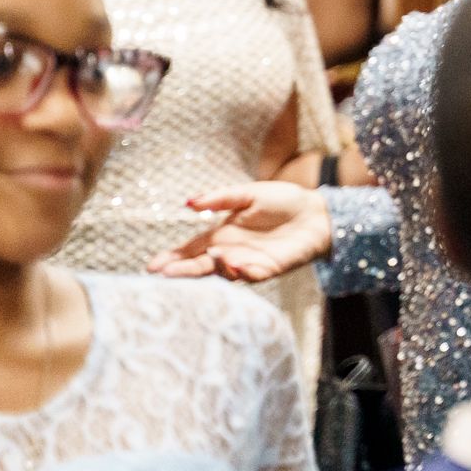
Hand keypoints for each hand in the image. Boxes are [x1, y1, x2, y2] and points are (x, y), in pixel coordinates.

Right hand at [146, 182, 332, 282]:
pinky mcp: (269, 268)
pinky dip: (241, 273)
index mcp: (222, 234)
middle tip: (162, 276)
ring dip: (210, 270)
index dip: (172, 258)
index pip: (191, 249)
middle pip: (201, 264)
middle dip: (182, 271)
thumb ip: (221, 198)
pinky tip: (232, 266)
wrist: (318, 212)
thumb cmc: (283, 201)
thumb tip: (189, 202)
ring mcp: (248, 262)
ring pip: (223, 273)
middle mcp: (230, 252)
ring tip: (198, 263)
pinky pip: (252, 276)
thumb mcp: (249, 194)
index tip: (152, 267)